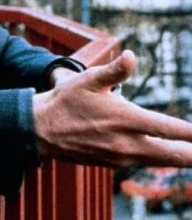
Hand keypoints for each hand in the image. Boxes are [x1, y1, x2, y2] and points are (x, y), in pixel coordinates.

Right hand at [33, 50, 191, 166]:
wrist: (42, 130)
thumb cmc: (65, 101)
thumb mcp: (88, 80)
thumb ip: (115, 70)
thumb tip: (131, 56)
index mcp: (126, 120)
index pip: (171, 130)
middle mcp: (128, 144)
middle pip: (174, 156)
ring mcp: (121, 157)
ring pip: (160, 162)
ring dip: (179, 157)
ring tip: (190, 152)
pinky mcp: (113, 163)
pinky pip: (143, 162)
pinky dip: (158, 158)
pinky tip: (162, 153)